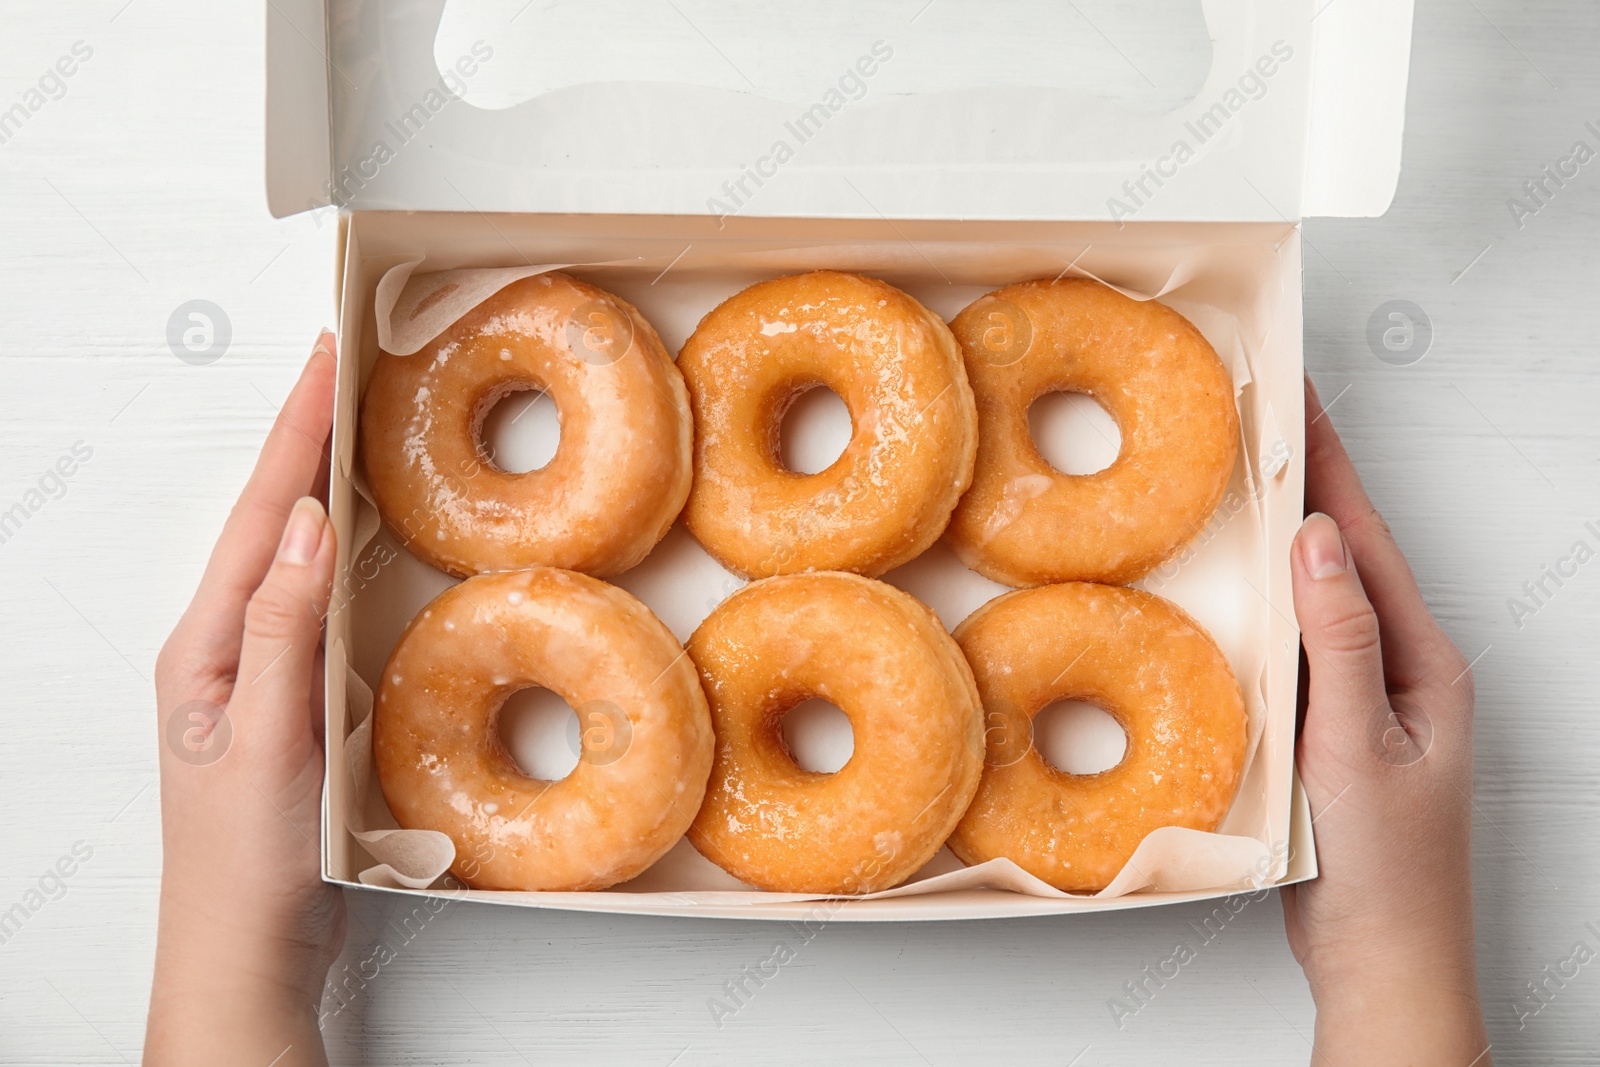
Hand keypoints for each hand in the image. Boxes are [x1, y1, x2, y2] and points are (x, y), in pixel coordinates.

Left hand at [146, 333, 341, 1065]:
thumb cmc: (242, 865)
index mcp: (206, 648)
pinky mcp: (290, 700)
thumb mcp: (265, 741)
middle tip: (340, 367)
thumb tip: (310, 524)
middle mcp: (225, 649)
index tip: (324, 360)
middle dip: (302, 436)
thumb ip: (284, 630)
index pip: (263, 517)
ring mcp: (256, 673)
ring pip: (290, 556)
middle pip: (271, 519)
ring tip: (348, 424)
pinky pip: (313, 603)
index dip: (294, 432)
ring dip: (318, 483)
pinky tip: (357, 540)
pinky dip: (337, 552)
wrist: (246, 952)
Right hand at [1282, 377, 1488, 1062]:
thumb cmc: (1386, 869)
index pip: (1364, 542)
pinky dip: (1268, 605)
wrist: (1380, 958)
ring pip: (1319, 600)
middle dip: (1307, 481)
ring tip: (1246, 481)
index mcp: (1422, 663)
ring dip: (1285, 537)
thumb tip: (1316, 538)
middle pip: (1345, 557)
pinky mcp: (1331, 729)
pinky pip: (1298, 646)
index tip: (1296, 400)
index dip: (1328, 465)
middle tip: (1263, 418)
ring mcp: (1367, 699)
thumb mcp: (1360, 745)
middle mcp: (1400, 670)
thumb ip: (1339, 640)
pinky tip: (1238, 594)